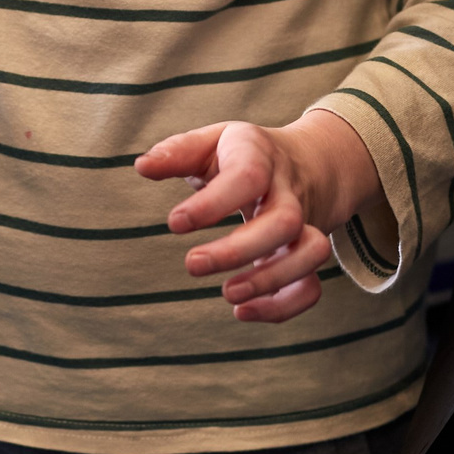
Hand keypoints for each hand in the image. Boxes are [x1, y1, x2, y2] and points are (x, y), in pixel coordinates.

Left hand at [138, 109, 382, 322]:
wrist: (308, 162)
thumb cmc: (245, 154)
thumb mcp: (212, 141)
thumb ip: (178, 152)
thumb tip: (142, 166)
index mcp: (261, 157)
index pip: (248, 176)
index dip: (213, 204)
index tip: (174, 224)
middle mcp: (289, 192)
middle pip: (284, 221)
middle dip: (238, 250)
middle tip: (192, 265)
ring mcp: (305, 226)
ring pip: (310, 253)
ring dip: (269, 280)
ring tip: (228, 294)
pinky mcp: (305, 257)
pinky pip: (311, 287)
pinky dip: (283, 307)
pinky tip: (242, 312)